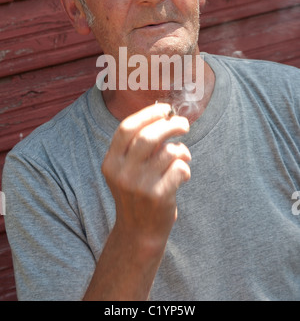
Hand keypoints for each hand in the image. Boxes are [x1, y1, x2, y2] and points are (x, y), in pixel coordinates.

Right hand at [102, 102, 190, 252]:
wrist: (139, 232)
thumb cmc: (137, 193)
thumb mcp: (126, 170)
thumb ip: (138, 146)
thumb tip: (164, 116)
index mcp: (111, 162)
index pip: (126, 128)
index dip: (148, 114)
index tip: (165, 109)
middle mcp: (122, 173)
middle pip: (149, 136)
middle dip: (170, 125)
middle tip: (184, 124)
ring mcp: (139, 185)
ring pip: (168, 152)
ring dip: (181, 150)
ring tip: (183, 156)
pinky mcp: (158, 196)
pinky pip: (179, 168)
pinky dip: (185, 167)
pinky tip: (183, 175)